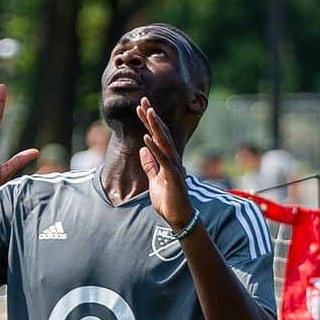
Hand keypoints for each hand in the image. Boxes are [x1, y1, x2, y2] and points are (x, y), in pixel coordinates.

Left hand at [136, 98, 193, 230]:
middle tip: (143, 100)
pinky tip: (146, 138)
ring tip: (147, 111)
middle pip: (161, 133)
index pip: (157, 136)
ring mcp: (174, 166)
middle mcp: (172, 159)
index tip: (140, 107)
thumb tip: (142, 150)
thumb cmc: (168, 200)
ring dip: (155, 126)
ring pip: (164, 142)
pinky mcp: (173, 176)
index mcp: (167, 159)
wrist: (179, 218)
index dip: (149, 121)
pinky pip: (162, 160)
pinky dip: (154, 148)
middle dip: (152, 117)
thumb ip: (150, 165)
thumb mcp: (154, 180)